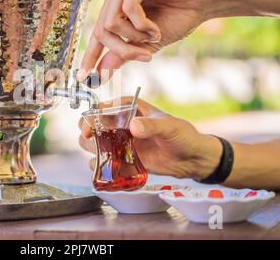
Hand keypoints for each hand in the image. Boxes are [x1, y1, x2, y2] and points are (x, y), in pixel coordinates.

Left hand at [78, 0, 216, 82]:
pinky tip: (155, 26)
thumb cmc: (178, 18)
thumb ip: (123, 55)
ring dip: (134, 37)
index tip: (82, 77)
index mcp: (116, 8)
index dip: (90, 56)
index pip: (97, 34)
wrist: (204, 3)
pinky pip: (128, 9)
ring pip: (111, 22)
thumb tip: (102, 73)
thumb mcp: (146, 43)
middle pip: (101, 30)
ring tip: (153, 35)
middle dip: (122, 50)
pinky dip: (142, 25)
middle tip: (144, 56)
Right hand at [78, 98, 222, 179]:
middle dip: (87, 132)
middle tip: (90, 141)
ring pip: (97, 144)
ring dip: (93, 149)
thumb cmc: (183, 135)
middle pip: (95, 125)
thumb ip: (151, 126)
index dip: (93, 115)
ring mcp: (122, 143)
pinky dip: (103, 167)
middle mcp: (123, 125)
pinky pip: (107, 162)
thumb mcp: (169, 126)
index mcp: (131, 109)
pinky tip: (107, 170)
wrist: (192, 159)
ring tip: (100, 156)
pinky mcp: (125, 159)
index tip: (88, 126)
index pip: (105, 108)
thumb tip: (134, 126)